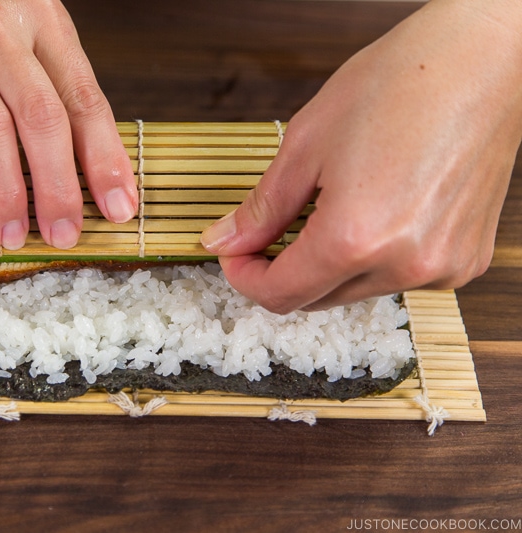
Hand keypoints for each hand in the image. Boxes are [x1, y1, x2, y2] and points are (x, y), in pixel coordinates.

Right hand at [0, 0, 137, 247]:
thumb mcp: (31, 37)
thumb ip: (61, 92)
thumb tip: (102, 176)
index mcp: (43, 21)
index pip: (83, 98)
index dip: (105, 159)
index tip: (118, 208)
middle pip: (41, 116)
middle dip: (58, 185)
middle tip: (65, 235)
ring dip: (6, 193)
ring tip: (14, 237)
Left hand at [201, 0, 521, 312]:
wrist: (483, 60)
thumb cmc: (401, 83)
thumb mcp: (306, 144)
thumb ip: (261, 208)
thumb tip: (224, 241)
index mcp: (356, 238)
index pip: (280, 294)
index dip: (245, 277)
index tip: (235, 254)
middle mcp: (403, 265)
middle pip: (316, 300)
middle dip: (282, 271)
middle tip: (268, 231)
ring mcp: (441, 266)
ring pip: (356, 291)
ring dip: (327, 265)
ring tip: (329, 208)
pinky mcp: (465, 260)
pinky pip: (398, 277)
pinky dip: (372, 257)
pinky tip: (374, 212)